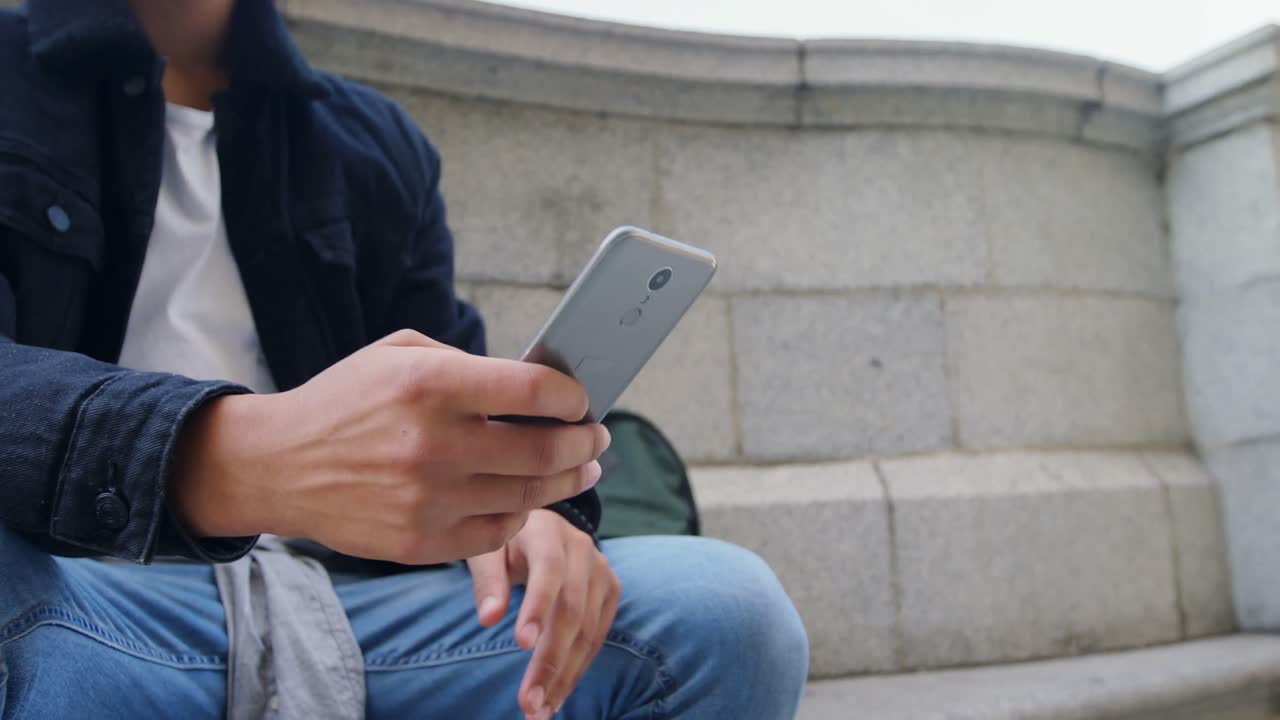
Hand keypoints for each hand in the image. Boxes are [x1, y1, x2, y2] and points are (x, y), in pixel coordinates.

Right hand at [173, 330, 610, 563]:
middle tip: (598, 439)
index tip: (581, 400)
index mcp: (430, 384)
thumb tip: (538, 385)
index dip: (573, 396)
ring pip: (528, 497)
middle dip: (585, 443)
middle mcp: (432, 444)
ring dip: (567, 482)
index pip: (534, 390)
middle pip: (544, 450)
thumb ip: (468, 364)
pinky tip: (527, 499)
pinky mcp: (419, 542)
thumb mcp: (400, 354)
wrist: (278, 464)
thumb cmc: (347, 400)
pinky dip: (521, 515)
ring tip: (581, 469)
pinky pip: (496, 534)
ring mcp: (427, 500)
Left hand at [468, 510, 621, 719]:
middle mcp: (582, 549)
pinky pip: (597, 637)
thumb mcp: (487, 551)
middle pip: (572, 610)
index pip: (549, 570)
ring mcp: (601, 570)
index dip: (538, 607)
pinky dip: (578, 669)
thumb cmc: (505, 541)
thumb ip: (488, 580)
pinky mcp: (610, 591)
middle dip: (551, 660)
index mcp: (548, 532)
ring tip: (540, 710)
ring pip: (588, 630)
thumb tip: (488, 619)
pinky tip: (557, 695)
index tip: (521, 645)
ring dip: (565, 675)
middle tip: (528, 702)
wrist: (540, 526)